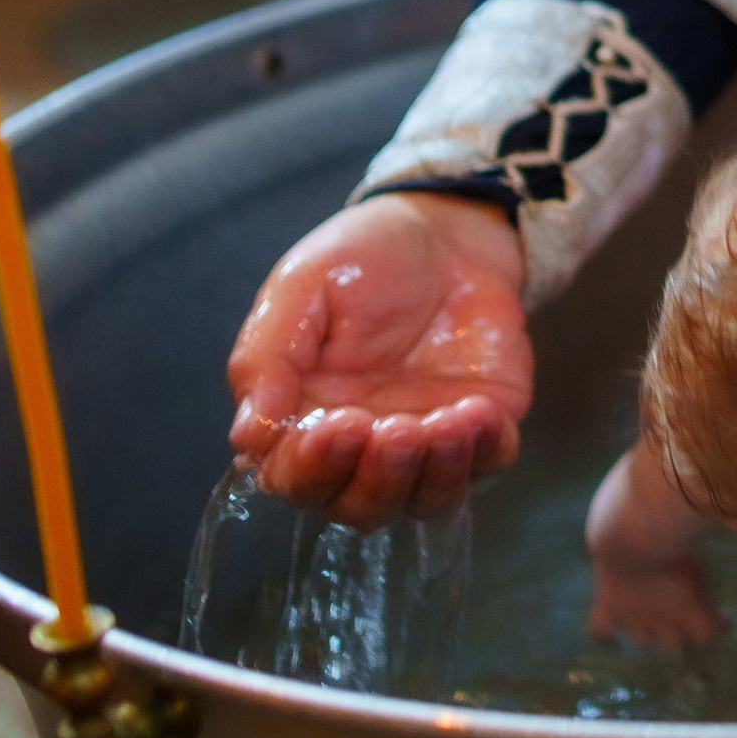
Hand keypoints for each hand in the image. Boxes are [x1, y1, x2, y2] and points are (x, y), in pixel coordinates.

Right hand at [228, 195, 530, 521]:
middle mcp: (362, 446)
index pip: (294, 478)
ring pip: (424, 503)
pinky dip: (485, 452)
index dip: (313, 468)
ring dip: (435, 475)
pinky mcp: (483, 429)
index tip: (341, 424)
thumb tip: (248, 436)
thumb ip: (269, 357)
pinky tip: (480, 410)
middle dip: (378, 480)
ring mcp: (426, 444)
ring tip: (450, 421)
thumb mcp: (301, 288)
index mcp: (303, 417)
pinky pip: (488, 467)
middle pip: (358, 508)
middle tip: (398, 429)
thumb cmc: (363, 257)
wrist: (448, 229)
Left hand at [585, 443, 719, 646]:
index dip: (607, 625)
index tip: (620, 606)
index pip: (600, 627)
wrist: (627, 535)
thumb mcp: (612, 516)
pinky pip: (707, 630)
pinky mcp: (689, 611)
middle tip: (663, 599)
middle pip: (642, 639)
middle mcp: (634, 615)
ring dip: (681, 626)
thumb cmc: (614, 516)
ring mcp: (662, 616)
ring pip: (672, 641)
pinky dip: (716, 625)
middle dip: (651, 626)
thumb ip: (618, 513)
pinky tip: (725, 616)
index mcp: (608, 598)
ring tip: (695, 608)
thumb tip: (622, 486)